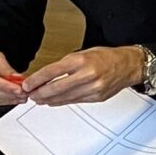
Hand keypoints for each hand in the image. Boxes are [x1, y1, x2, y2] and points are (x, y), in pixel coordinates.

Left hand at [23, 46, 142, 106]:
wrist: (128, 65)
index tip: (27, 84)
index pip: (52, 72)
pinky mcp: (96, 97)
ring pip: (64, 98)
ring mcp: (92, 88)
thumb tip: (46, 76)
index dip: (37, 80)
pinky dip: (61, 102)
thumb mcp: (83, 53)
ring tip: (39, 99)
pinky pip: (74, 101)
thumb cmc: (106, 57)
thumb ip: (65, 65)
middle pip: (56, 88)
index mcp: (81, 60)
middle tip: (30, 94)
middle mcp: (87, 75)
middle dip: (39, 93)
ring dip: (48, 100)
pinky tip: (54, 101)